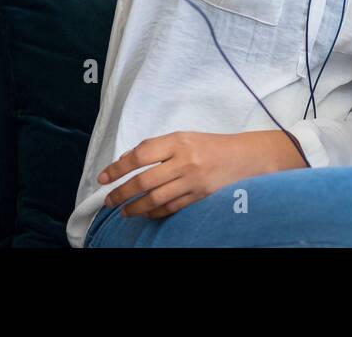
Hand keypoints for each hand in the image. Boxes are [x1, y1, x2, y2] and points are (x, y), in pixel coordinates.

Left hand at [97, 130, 304, 219]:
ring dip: (134, 207)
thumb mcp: (185, 137)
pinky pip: (171, 208)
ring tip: (123, 211)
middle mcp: (185, 161)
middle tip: (108, 200)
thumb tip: (126, 161)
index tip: (104, 177)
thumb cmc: (213, 146)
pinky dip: (154, 213)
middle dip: (121, 193)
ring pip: (155, 199)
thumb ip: (157, 148)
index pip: (140, 155)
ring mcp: (193, 181)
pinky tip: (145, 213)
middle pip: (144, 181)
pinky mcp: (201, 197)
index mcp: (179, 141)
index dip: (117, 168)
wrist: (248, 158)